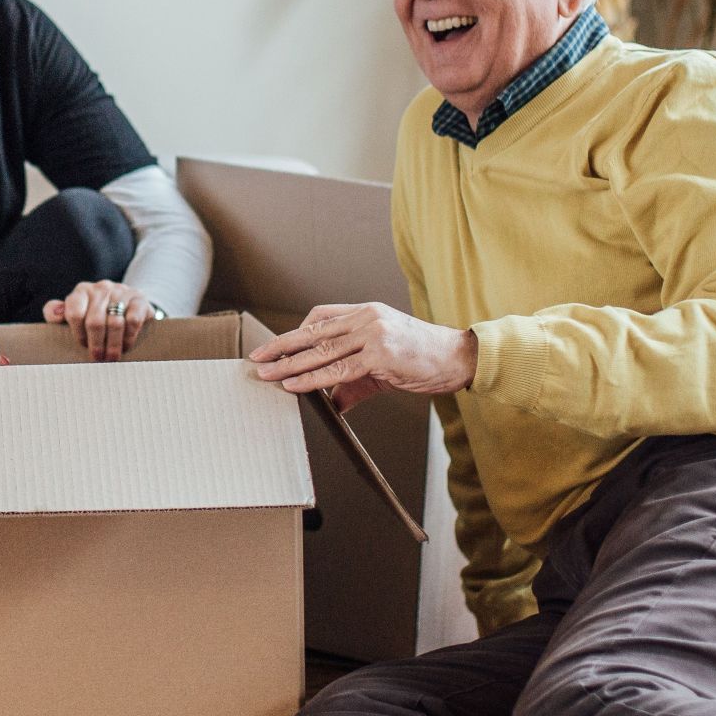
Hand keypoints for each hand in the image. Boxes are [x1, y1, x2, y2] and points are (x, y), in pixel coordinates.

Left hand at [43, 280, 154, 361]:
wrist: (130, 304)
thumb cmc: (96, 313)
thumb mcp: (76, 311)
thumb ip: (57, 312)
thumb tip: (54, 314)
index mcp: (82, 291)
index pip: (74, 312)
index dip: (78, 334)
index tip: (82, 346)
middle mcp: (101, 288)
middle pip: (95, 321)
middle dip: (96, 344)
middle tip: (98, 358)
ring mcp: (121, 291)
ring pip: (114, 323)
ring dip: (112, 345)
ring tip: (111, 358)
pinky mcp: (139, 299)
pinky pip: (133, 320)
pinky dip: (129, 337)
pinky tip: (126, 346)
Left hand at [248, 302, 476, 410]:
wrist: (457, 358)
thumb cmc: (422, 359)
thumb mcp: (383, 366)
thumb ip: (354, 382)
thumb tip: (332, 403)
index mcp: (366, 312)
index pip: (320, 316)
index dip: (296, 332)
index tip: (276, 347)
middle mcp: (366, 318)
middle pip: (313, 331)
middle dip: (281, 346)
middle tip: (257, 358)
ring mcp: (372, 334)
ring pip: (321, 351)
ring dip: (289, 365)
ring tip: (267, 374)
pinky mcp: (379, 355)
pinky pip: (337, 369)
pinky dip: (312, 378)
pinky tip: (294, 384)